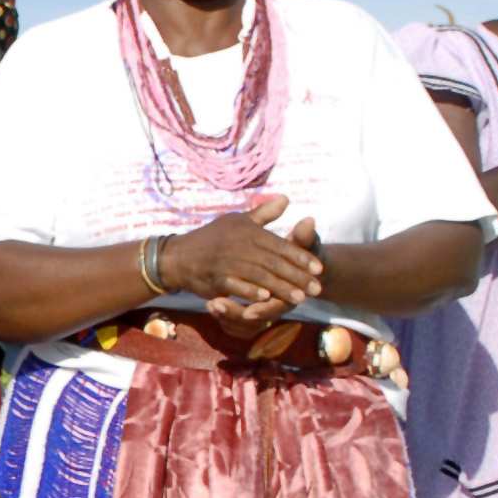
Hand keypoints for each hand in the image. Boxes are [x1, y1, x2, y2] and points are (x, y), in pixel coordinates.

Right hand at [156, 195, 323, 320]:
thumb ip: (264, 213)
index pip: (280, 246)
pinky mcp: (215, 277)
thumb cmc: (212, 238)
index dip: (301, 257)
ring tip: (299, 298)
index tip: (319, 269)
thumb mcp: (238, 221)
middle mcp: (240, 245)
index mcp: (249, 232)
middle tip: (317, 289)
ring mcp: (227, 262)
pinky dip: (250, 291)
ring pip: (259, 275)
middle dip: (297, 276)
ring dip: (280, 287)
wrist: (179, 255)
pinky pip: (235, 284)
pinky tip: (265, 299)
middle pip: (274, 262)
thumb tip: (286, 199)